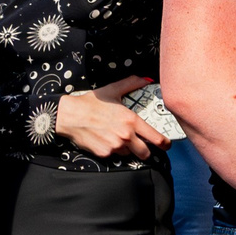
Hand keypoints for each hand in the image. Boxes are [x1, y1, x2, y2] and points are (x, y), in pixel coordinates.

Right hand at [52, 80, 166, 159]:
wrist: (69, 116)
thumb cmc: (90, 103)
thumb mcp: (112, 90)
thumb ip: (132, 84)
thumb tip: (145, 79)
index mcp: (131, 120)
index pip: (155, 137)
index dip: (164, 143)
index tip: (166, 145)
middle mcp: (125, 136)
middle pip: (145, 152)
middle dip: (146, 152)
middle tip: (144, 148)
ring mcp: (114, 146)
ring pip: (128, 154)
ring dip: (127, 149)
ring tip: (119, 140)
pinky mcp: (103, 153)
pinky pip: (113, 155)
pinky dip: (112, 150)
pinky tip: (106, 141)